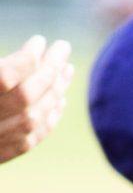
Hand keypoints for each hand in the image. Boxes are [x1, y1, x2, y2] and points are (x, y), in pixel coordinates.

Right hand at [0, 33, 71, 165]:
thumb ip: (3, 70)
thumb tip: (31, 51)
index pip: (5, 76)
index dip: (26, 57)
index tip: (38, 40)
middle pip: (26, 94)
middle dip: (50, 68)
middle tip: (63, 46)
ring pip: (35, 114)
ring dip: (56, 89)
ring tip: (67, 68)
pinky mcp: (4, 152)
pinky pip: (35, 134)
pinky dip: (51, 115)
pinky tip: (60, 99)